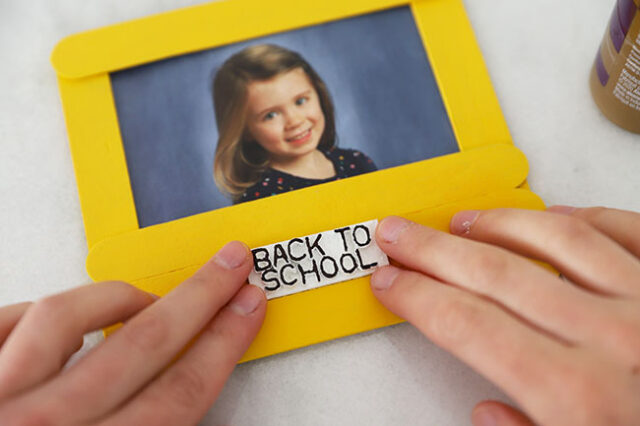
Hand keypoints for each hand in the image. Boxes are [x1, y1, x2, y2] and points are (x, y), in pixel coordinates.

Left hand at [0, 241, 265, 424]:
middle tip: (226, 265)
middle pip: (143, 344)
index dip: (222, 344)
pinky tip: (57, 317)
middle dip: (198, 298)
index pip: (179, 393)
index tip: (245, 309)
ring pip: (66, 317)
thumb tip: (183, 400)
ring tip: (141, 296)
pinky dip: (33, 312)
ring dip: (118, 297)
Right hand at [371, 207, 639, 425]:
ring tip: (463, 221)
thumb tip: (488, 412)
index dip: (417, 297)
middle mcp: (615, 340)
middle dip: (432, 250)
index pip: (468, 325)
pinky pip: (626, 230)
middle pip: (495, 273)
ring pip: (558, 238)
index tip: (391, 282)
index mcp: (578, 397)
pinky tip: (555, 215)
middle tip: (399, 234)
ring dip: (498, 222)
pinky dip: (586, 217)